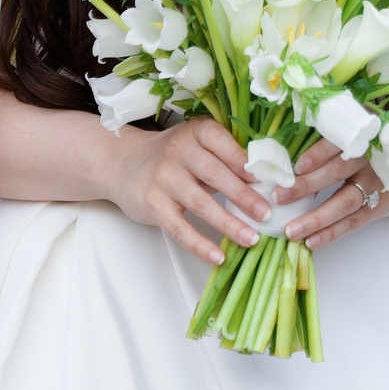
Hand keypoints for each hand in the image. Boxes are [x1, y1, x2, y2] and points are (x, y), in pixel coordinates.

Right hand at [106, 117, 268, 265]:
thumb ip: (224, 155)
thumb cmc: (171, 155)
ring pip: (200, 204)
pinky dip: (200, 244)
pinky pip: (180, 228)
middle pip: (214, 174)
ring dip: (228, 223)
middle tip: (266, 213)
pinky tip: (218, 256)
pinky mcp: (153, 205)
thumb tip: (266, 178)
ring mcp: (163, 179)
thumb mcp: (195, 143)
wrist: (121, 163)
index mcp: (194, 133)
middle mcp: (177, 152)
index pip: (220, 142)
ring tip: (251, 239)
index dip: (242, 160)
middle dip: (243, 195)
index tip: (265, 177)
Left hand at [275, 138, 388, 248]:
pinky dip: (331, 233)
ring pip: (344, 203)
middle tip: (279, 196)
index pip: (338, 143)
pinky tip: (311, 241)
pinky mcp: (377, 208)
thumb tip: (286, 152)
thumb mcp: (360, 133)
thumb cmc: (374, 146)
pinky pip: (352, 222)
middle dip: (307, 185)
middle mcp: (370, 160)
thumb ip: (331, 138)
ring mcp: (375, 186)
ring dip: (316, 218)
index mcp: (362, 136)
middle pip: (337, 172)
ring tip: (291, 230)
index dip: (318, 153)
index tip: (296, 166)